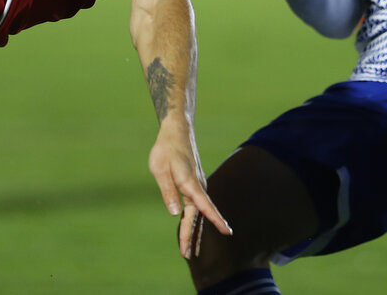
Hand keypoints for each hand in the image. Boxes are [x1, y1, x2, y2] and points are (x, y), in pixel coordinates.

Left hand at [148, 123, 231, 258]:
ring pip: (197, 213)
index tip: (227, 232)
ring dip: (193, 231)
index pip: (204, 205)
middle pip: (197, 216)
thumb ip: (167, 191)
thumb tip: (174, 213)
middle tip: (187, 255)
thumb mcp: (159, 169)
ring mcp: (196, 186)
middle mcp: (197, 186)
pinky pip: (195, 207)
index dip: (215, 220)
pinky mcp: (193, 185)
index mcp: (190, 182)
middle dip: (193, 236)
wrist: (176, 131)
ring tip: (189, 250)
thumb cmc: (166, 148)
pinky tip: (189, 230)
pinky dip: (192, 220)